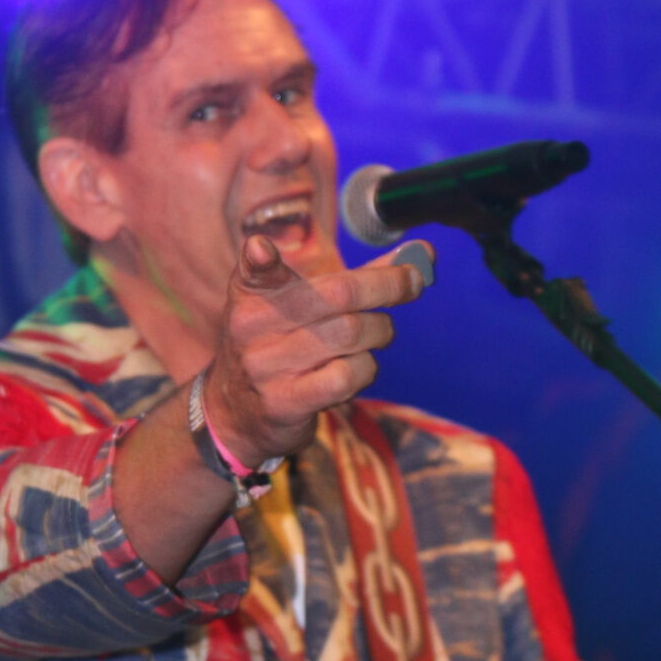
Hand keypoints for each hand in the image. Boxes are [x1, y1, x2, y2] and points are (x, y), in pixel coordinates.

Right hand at [202, 236, 433, 466]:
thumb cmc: (284, 346)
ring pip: (351, 335)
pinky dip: (365, 371)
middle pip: (339, 295)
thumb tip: (422, 255)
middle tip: (410, 286)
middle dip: (388, 287)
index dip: (260, 258)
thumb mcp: (300, 307)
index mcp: (252, 294)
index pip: (255, 269)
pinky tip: (357, 371)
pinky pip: (346, 377)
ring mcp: (266, 366)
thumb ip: (357, 278)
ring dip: (378, 334)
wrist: (237, 412)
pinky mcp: (284, 402)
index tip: (261, 248)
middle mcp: (252, 327)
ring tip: (373, 338)